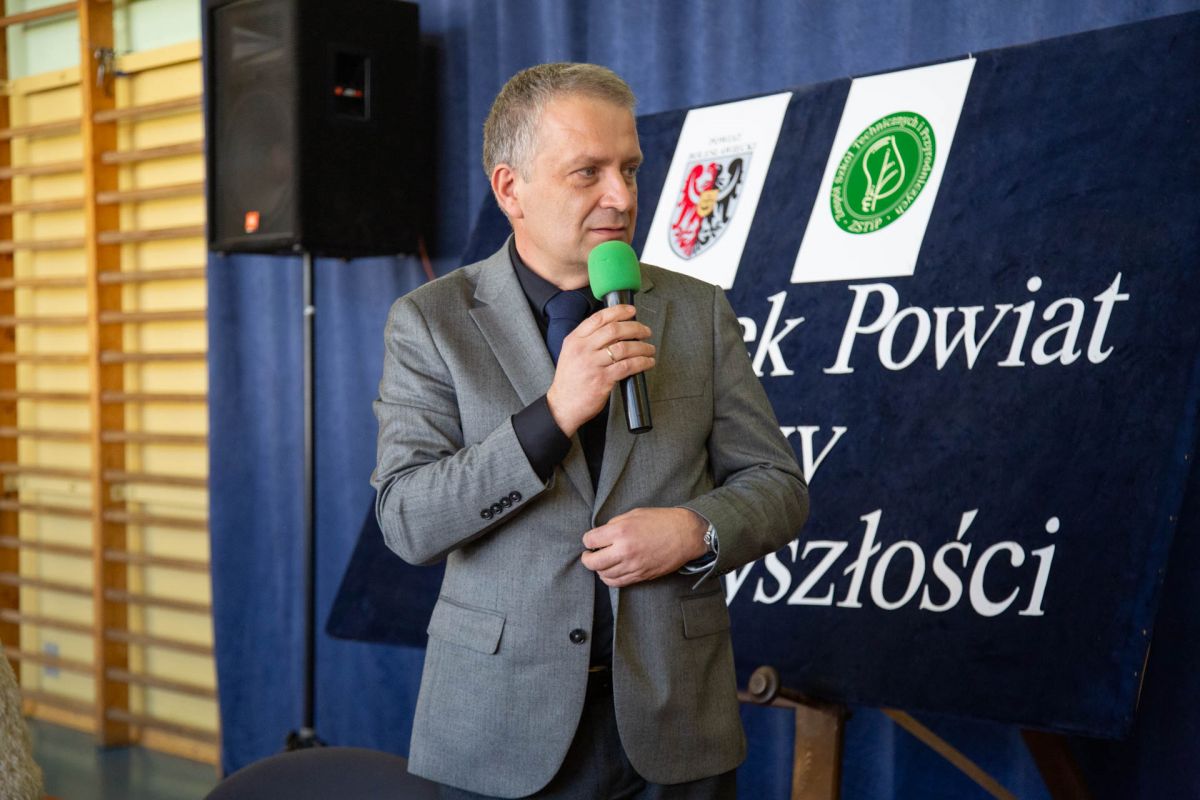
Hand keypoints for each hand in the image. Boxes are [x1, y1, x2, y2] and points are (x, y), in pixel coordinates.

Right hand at [546, 304, 653, 436]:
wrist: (562, 405)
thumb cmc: (569, 381)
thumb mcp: (571, 353)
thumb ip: (588, 340)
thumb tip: (615, 330)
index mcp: (574, 340)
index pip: (599, 318)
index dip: (618, 311)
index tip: (631, 311)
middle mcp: (582, 349)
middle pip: (614, 330)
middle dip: (635, 328)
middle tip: (645, 331)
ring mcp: (592, 364)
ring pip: (624, 347)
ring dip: (642, 346)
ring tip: (649, 348)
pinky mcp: (602, 380)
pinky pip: (627, 366)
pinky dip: (642, 362)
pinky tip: (648, 362)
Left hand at [580, 507, 708, 587]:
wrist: (684, 534)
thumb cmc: (661, 521)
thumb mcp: (633, 514)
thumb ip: (614, 525)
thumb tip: (600, 536)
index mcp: (620, 531)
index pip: (590, 540)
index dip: (588, 540)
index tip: (591, 540)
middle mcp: (624, 550)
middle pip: (592, 562)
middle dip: (587, 558)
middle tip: (589, 554)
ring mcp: (632, 566)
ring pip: (603, 575)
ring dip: (599, 569)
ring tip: (602, 561)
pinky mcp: (640, 576)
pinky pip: (617, 583)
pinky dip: (609, 578)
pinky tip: (610, 571)